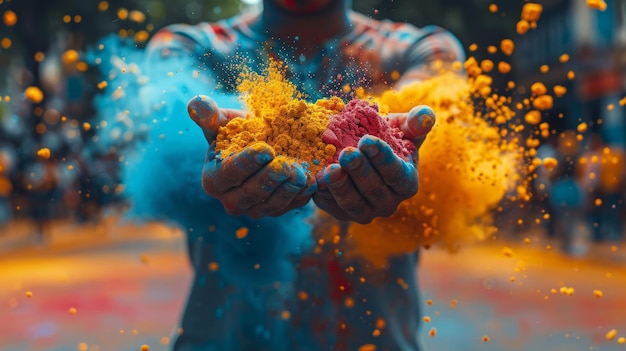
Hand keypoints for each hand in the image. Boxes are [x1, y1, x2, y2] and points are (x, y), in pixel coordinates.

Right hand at [188, 95, 315, 218]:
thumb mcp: (224, 121)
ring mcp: (256, 209)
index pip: (229, 173)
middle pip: (251, 193)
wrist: (262, 142)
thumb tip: (197, 103)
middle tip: (286, 164)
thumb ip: (210, 115)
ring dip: (289, 189)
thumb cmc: (239, 130)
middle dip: (270, 179)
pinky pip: (291, 206)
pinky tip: (312, 180)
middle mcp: (232, 201)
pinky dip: (302, 194)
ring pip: (273, 204)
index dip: (247, 162)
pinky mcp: (277, 210)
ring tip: (302, 173)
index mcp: (214, 181)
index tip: (265, 149)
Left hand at [313, 105, 434, 223]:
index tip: (367, 140)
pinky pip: (332, 206)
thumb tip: (426, 115)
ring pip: (353, 203)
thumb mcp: (401, 129)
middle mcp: (387, 203)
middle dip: (360, 171)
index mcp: (406, 183)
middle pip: (373, 189)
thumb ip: (415, 122)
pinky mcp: (340, 212)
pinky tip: (316, 177)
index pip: (396, 173)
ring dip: (341, 187)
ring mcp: (364, 211)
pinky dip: (324, 193)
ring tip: (330, 169)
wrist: (358, 153)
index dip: (381, 158)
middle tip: (347, 153)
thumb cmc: (385, 138)